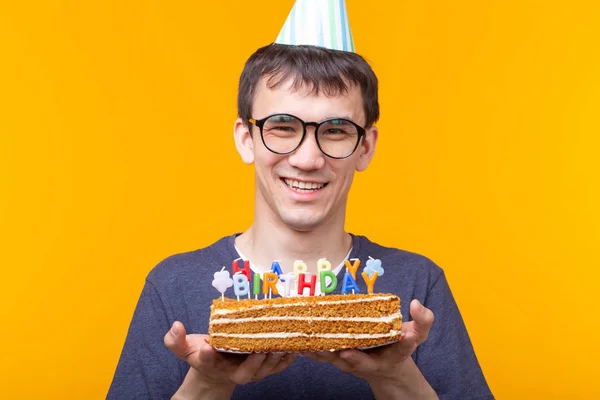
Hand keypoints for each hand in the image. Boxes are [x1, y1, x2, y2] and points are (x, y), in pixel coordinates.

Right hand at [164, 321, 297, 396]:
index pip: (207, 361)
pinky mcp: (261, 370)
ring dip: (273, 361)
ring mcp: (248, 373)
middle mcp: (230, 372)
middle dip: (252, 364)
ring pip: (262, 372)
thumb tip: (175, 326)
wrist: (215, 369)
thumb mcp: (184, 348)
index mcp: (210, 364)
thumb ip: (175, 340)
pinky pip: (275, 368)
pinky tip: (294, 348)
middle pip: (243, 374)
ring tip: (281, 346)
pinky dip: (285, 360)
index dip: (207, 355)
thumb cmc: (202, 354)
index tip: (208, 346)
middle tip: (259, 349)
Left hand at [303, 300, 434, 390]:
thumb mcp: (418, 334)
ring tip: (311, 345)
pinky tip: (300, 343)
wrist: (386, 368)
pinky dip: (312, 352)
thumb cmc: (400, 346)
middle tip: (341, 351)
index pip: (400, 349)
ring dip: (324, 354)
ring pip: (338, 360)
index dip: (404, 341)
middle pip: (360, 361)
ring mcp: (354, 363)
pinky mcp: (339, 360)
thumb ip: (423, 320)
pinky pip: (325, 357)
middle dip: (352, 357)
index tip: (400, 337)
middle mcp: (373, 362)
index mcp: (394, 354)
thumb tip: (416, 304)